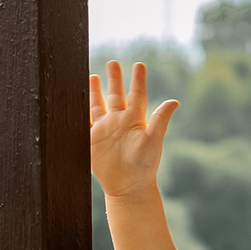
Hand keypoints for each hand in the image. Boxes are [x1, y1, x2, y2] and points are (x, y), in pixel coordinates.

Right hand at [89, 60, 177, 198]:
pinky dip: (80, 110)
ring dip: (95, 91)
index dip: (137, 79)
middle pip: (116, 95)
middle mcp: (119, 121)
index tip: (139, 64)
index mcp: (135, 119)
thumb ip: (160, 120)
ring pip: (98, 105)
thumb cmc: (144, 165)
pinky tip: (75, 99)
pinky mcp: (92, 139)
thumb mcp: (153, 140)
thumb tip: (174, 101)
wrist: (128, 186)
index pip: (137, 94)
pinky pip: (85, 121)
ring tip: (92, 76)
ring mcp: (105, 130)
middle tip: (113, 62)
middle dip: (114, 79)